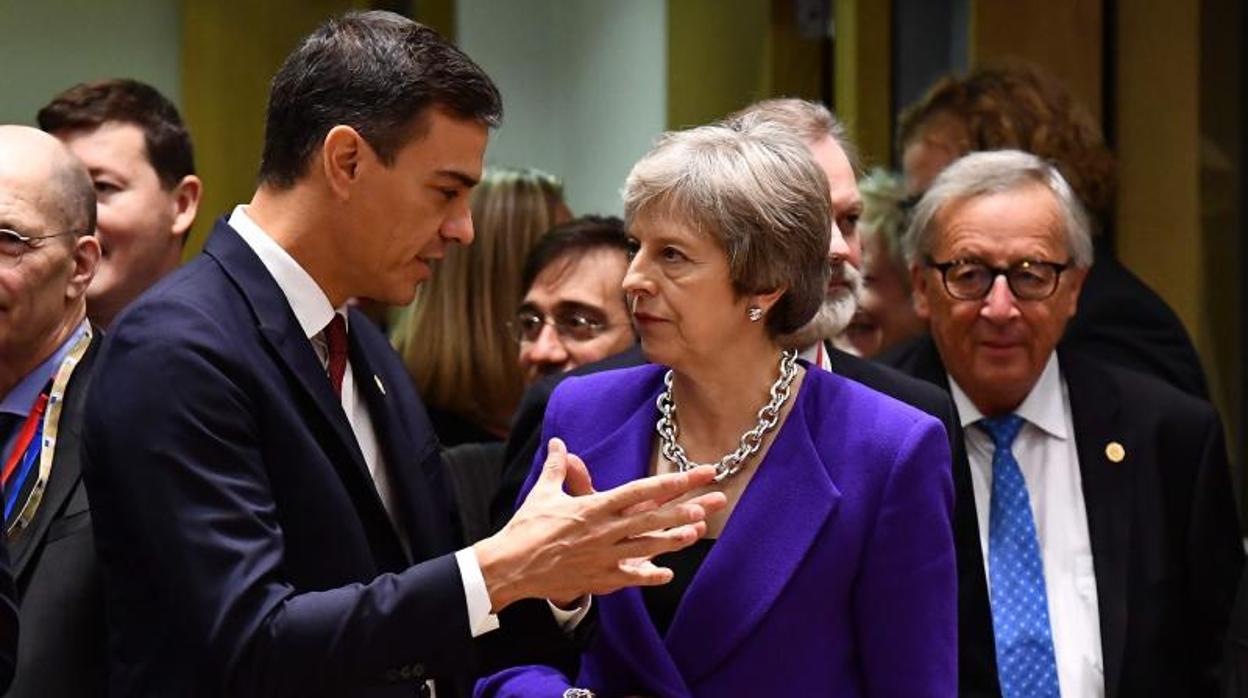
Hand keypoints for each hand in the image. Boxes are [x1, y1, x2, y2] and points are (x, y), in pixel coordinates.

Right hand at [474, 438, 725, 611]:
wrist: (510, 568)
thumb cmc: (526, 528)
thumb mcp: (543, 493)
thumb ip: (558, 468)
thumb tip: (559, 443)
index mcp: (594, 507)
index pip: (642, 490)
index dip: (673, 481)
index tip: (699, 473)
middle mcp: (605, 531)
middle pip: (655, 518)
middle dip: (688, 507)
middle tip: (717, 499)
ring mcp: (605, 557)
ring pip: (649, 547)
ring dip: (676, 539)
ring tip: (699, 530)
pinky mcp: (599, 579)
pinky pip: (630, 577)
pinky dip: (649, 574)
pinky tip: (667, 573)